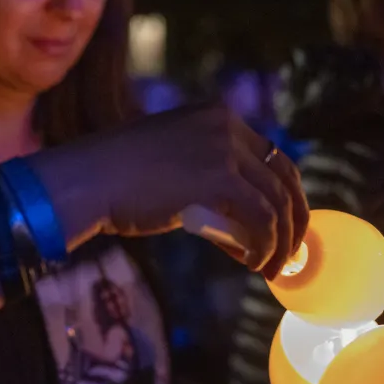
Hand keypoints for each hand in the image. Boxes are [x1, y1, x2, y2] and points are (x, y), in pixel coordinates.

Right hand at [38, 104, 309, 278]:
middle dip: (293, 220)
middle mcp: (226, 126)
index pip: (273, 156)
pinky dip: (264, 246)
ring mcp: (223, 150)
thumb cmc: (119, 180)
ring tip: (268, 268)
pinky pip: (261, 218)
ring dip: (280, 242)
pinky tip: (252, 263)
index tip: (285, 227)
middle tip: (288, 254)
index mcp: (217, 116)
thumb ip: (209, 182)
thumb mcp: (173, 166)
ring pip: (276, 202)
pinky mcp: (218, 178)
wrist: (89, 179)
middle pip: (284, 177)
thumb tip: (245, 228)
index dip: (286, 195)